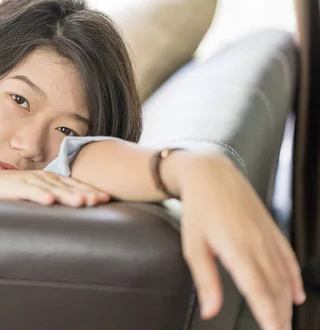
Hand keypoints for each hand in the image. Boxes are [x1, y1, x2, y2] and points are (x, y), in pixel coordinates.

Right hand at [0, 169, 110, 206]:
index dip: (90, 190)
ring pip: (53, 189)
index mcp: (50, 180)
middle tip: (102, 200)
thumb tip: (72, 209)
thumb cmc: (12, 191)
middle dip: (86, 193)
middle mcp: (43, 178)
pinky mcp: (15, 187)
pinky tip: (49, 201)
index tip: (106, 198)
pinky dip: (39, 195)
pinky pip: (30, 191)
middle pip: (68, 186)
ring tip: (82, 202)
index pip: (74, 185)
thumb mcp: (36, 192)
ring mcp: (30, 181)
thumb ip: (52, 197)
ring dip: (68, 195)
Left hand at [175, 153, 304, 329]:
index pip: (258, 291)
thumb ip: (206, 281)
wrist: (211, 174)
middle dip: (280, 314)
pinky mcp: (271, 229)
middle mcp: (257, 244)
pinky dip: (294, 278)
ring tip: (286, 321)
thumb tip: (210, 310)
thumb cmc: (198, 209)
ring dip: (287, 302)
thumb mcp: (193, 246)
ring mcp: (267, 236)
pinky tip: (296, 294)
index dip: (268, 315)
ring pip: (284, 276)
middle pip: (275, 287)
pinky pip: (288, 258)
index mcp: (237, 249)